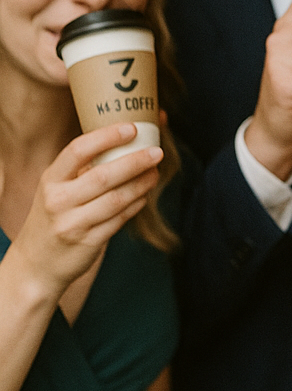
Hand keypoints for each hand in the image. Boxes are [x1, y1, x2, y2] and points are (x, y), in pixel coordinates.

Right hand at [11, 124, 161, 297]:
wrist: (35, 262)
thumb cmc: (55, 214)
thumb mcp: (58, 188)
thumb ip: (86, 166)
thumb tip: (129, 132)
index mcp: (51, 179)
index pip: (77, 150)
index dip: (107, 137)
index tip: (132, 128)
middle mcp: (58, 200)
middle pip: (103, 175)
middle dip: (135, 161)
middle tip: (157, 152)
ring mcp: (72, 223)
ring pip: (116, 199)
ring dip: (141, 184)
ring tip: (155, 173)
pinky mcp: (88, 242)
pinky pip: (119, 219)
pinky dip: (136, 205)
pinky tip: (145, 195)